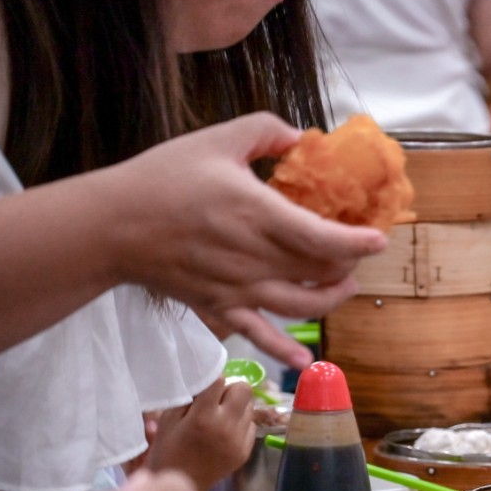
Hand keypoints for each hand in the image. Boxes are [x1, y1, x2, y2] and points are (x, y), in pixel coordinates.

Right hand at [99, 113, 388, 368]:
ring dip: (331, 299)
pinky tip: (304, 360)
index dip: (359, 243)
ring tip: (342, 286)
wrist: (112, 224)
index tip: (378, 239)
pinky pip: (259, 335)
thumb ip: (264, 130)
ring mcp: (240, 288)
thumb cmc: (163, 179)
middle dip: (348, 265)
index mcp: (259, 215)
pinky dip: (284, 350)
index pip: (324, 238)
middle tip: (355, 254)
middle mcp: (256, 258)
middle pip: (320, 272)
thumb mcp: (216, 139)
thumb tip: (300, 135)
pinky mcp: (221, 307)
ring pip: (302, 305)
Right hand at [145, 378, 255, 490]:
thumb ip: (188, 397)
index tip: (206, 385)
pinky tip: (224, 432)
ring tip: (219, 417)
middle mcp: (226, 426)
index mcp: (203, 417)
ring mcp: (239, 440)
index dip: (212, 379)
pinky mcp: (246, 450)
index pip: (220, 380)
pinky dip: (240, 423)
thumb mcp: (168, 420)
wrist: (180, 486)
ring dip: (237, 406)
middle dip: (231, 388)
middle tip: (217, 399)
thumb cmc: (168, 450)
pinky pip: (250, 425)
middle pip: (244, 388)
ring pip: (249, 406)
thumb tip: (205, 379)